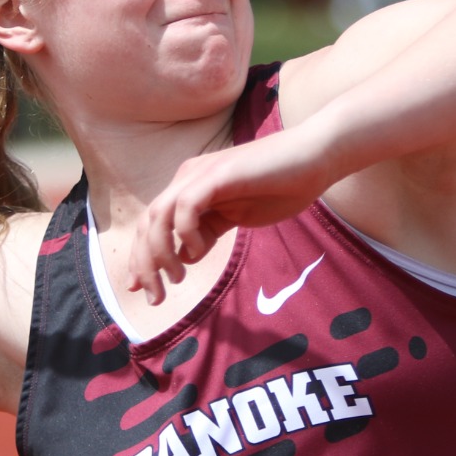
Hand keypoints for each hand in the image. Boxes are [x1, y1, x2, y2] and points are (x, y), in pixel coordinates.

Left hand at [127, 124, 337, 303]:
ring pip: (159, 216)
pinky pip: (186, 206)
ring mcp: (201, 174)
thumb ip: (208, 233)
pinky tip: (200, 249)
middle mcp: (188, 179)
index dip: (142, 257)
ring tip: (177, 279)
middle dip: (145, 264)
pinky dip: (186, 232)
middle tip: (155, 296)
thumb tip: (184, 255)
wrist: (313, 158)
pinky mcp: (218, 174)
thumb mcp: (235, 217)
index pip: (152, 225)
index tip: (142, 288)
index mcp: (189, 188)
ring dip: (160, 253)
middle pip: (147, 223)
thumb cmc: (281, 187)